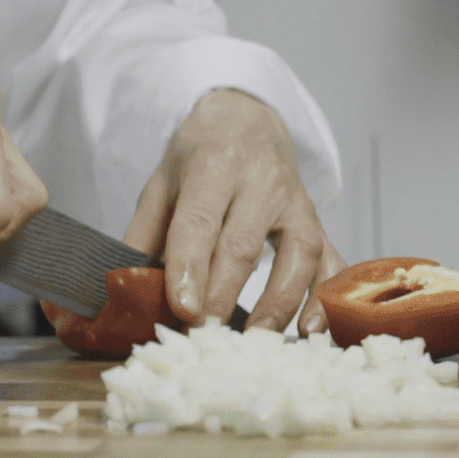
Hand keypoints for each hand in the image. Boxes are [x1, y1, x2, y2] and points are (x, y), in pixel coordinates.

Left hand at [123, 89, 345, 333]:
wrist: (246, 118)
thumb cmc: (200, 156)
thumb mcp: (162, 182)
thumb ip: (144, 233)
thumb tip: (128, 290)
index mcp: (214, 165)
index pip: (200, 221)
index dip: (191, 268)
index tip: (183, 309)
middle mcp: (261, 180)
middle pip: (244, 245)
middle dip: (223, 295)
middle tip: (203, 335)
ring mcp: (296, 201)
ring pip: (298, 254)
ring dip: (278, 303)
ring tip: (254, 339)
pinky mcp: (316, 220)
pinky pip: (330, 260)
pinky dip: (325, 297)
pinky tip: (310, 330)